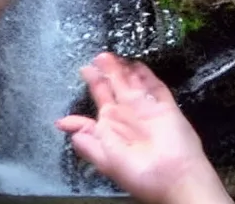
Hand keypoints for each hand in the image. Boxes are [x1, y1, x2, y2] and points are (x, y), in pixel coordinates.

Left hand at [57, 53, 230, 203]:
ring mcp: (148, 111)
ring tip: (112, 55)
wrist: (173, 179)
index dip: (94, 84)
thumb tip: (61, 125)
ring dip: (124, 70)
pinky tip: (138, 65)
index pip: (101, 100)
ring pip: (134, 84)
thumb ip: (85, 140)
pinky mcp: (167, 109)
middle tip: (99, 56)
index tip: (85, 68)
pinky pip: (156, 89)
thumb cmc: (136, 171)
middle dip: (107, 71)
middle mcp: (129, 116)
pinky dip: (147, 77)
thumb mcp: (103, 157)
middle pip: (116, 87)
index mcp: (112, 127)